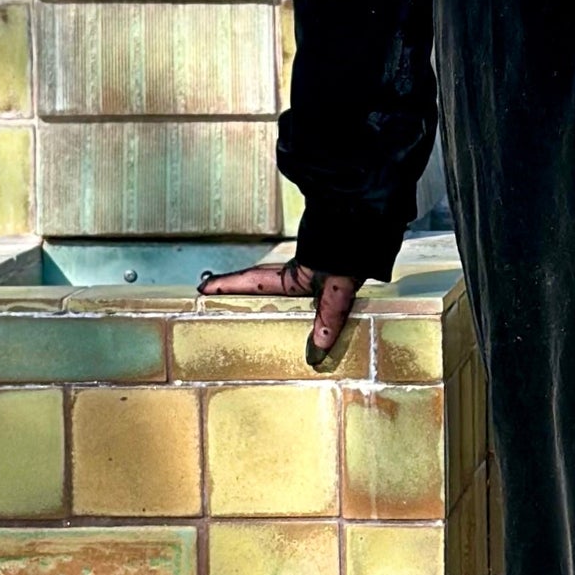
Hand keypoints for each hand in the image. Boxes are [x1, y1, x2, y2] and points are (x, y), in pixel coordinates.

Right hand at [198, 255, 359, 372]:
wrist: (371, 225)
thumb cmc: (353, 252)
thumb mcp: (340, 287)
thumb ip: (328, 316)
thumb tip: (317, 349)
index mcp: (293, 276)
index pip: (252, 281)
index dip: (226, 286)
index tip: (203, 289)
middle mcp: (297, 272)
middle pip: (257, 277)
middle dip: (234, 285)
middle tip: (212, 290)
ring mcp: (311, 269)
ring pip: (275, 278)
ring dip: (258, 286)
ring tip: (242, 296)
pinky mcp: (327, 269)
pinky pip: (299, 284)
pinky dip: (289, 292)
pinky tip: (293, 300)